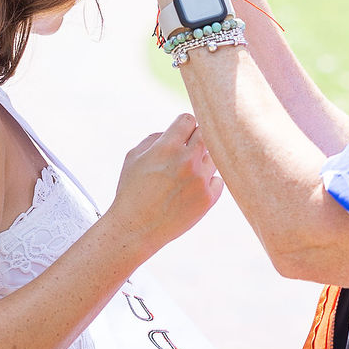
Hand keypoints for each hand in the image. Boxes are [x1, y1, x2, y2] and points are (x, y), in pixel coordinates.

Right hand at [110, 114, 222, 248]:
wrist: (135, 229)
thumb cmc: (131, 191)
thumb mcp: (134, 157)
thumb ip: (156, 138)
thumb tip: (177, 131)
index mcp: (167, 147)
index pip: (189, 119)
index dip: (183, 126)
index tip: (179, 135)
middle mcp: (187, 161)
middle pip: (205, 134)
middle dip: (195, 139)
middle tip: (185, 152)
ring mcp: (200, 180)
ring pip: (214, 156)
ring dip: (202, 161)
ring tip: (185, 174)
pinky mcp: (208, 198)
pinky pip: (218, 180)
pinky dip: (208, 182)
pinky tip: (191, 189)